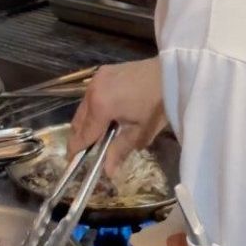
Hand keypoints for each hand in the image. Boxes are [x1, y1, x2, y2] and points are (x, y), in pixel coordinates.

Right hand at [67, 56, 167, 175]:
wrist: (175, 73)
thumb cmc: (160, 105)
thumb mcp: (141, 132)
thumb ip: (119, 151)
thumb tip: (107, 172)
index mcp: (100, 107)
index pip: (83, 133)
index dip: (76, 149)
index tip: (70, 162)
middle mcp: (92, 91)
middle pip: (79, 120)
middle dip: (79, 136)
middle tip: (83, 151)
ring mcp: (96, 79)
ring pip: (83, 106)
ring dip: (86, 121)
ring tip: (96, 134)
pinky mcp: (103, 72)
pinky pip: (91, 94)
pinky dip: (93, 107)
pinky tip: (105, 115)